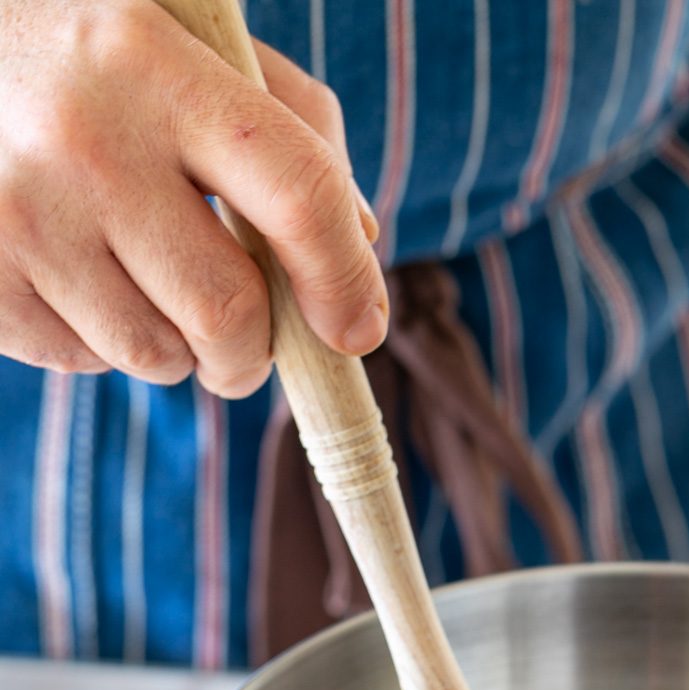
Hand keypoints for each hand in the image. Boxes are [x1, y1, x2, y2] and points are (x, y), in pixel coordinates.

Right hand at [0, 0, 386, 395]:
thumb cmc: (83, 53)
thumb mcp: (181, 37)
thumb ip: (288, 121)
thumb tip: (363, 244)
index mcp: (153, 62)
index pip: (298, 196)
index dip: (343, 280)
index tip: (357, 330)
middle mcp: (84, 138)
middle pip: (227, 311)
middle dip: (253, 351)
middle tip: (244, 346)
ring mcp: (19, 213)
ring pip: (157, 354)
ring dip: (177, 350)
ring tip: (142, 284)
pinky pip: (83, 361)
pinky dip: (99, 343)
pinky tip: (74, 278)